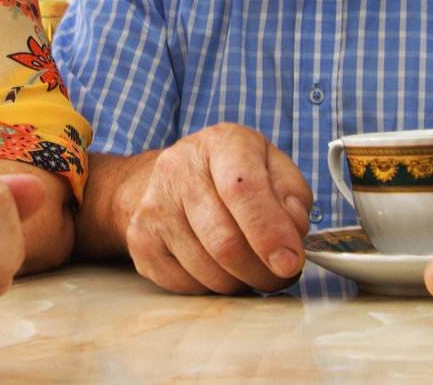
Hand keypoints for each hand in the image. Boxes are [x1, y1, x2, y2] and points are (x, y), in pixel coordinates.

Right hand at [123, 123, 310, 293]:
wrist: (170, 179)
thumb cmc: (232, 175)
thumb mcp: (273, 168)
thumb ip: (293, 196)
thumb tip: (292, 234)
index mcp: (221, 143)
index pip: (243, 189)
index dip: (269, 232)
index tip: (290, 262)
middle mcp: (179, 169)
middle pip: (225, 242)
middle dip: (263, 271)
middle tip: (279, 273)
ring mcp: (154, 206)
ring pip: (209, 272)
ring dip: (240, 282)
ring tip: (248, 266)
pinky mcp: (140, 241)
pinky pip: (187, 286)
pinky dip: (212, 288)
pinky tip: (217, 266)